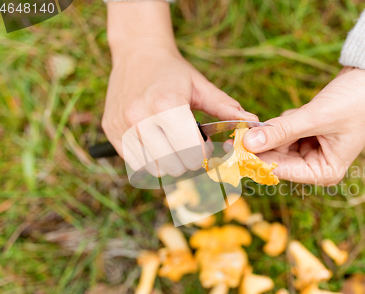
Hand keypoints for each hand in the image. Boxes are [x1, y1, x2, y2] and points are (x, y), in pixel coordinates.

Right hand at [102, 1, 256, 176]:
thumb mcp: (201, 86)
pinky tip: (156, 146)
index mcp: (166, 104)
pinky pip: (134, 164)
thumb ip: (226, 108)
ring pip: (153, 170)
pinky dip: (149, 162)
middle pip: (173, 166)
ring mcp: (122, 126)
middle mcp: (140, 117)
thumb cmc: (173, 72)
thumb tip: (253, 122)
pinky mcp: (111, 132)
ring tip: (172, 147)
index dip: (203, 154)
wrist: (136, 53)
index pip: (191, 152)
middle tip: (190, 149)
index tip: (205, 146)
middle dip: (187, 162)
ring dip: (167, 164)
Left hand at [242, 67, 364, 185]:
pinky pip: (286, 130)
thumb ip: (281, 131)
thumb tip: (248, 142)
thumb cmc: (357, 101)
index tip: (233, 149)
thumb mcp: (316, 118)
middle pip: (278, 158)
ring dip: (277, 129)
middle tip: (240, 132)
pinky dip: (285, 121)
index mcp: (325, 172)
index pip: (282, 170)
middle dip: (263, 143)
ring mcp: (313, 149)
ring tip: (293, 115)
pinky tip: (301, 111)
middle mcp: (318, 165)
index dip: (257, 160)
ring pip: (279, 143)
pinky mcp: (310, 133)